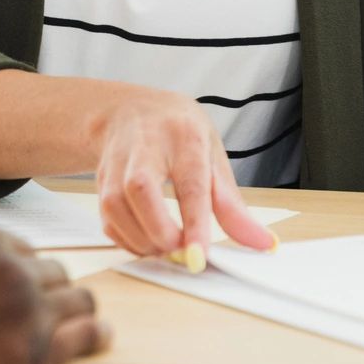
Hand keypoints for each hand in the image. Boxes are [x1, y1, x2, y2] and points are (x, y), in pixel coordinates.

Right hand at [0, 224, 107, 363]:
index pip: (22, 249)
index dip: (21, 272)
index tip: (21, 289)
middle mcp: (7, 265)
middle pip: (52, 273)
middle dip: (47, 292)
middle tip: (42, 313)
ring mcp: (23, 309)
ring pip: (76, 300)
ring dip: (74, 311)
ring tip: (80, 323)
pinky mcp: (32, 355)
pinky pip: (84, 335)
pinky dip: (95, 335)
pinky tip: (100, 337)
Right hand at [95, 87, 277, 262]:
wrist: (130, 109)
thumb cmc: (178, 133)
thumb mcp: (212, 155)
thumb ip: (233, 205)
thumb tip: (264, 244)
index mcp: (184, 135)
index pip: (190, 181)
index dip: (194, 222)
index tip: (199, 255)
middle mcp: (145, 144)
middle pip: (140, 188)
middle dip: (158, 229)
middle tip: (179, 251)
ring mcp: (117, 160)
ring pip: (115, 205)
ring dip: (140, 239)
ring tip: (164, 248)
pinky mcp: (100, 179)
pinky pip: (106, 218)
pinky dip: (126, 239)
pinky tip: (146, 241)